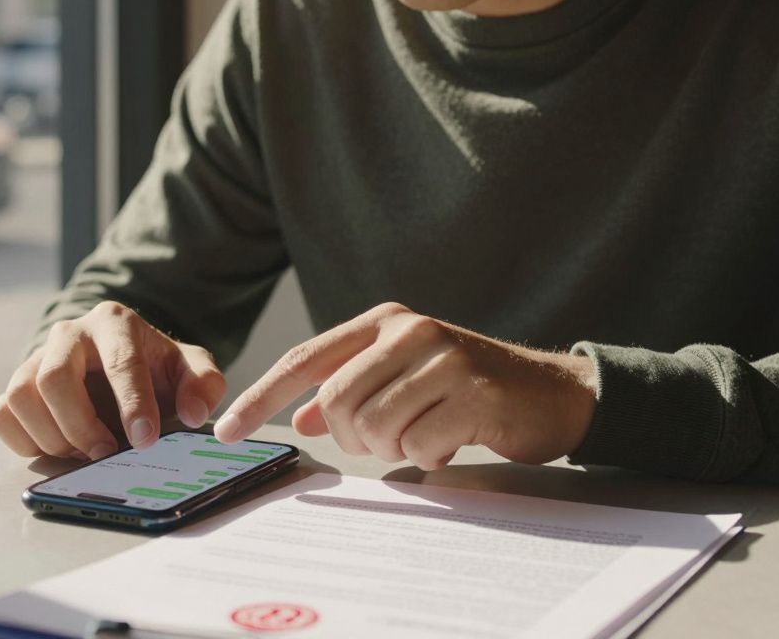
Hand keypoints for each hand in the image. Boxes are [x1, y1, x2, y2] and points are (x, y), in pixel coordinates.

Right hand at [0, 301, 227, 459]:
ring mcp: (35, 358)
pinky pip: (1, 415)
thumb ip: (203, 385)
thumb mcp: (189, 369)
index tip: (144, 440)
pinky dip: (26, 441)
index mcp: (115, 322)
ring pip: (21, 397)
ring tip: (84, 451)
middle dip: (80, 425)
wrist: (120, 363)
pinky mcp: (15, 385)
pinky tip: (59, 447)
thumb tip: (193, 413)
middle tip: (106, 452)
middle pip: (53, 378)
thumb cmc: (154, 367)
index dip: (132, 404)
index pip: (119, 361)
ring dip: (52, 437)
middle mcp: (68, 334)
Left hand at [212, 303, 597, 469]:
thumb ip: (350, 390)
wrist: (552, 392)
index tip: (226, 431)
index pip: (305, 359)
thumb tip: (304, 416)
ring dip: (394, 448)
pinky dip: (429, 456)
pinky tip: (453, 439)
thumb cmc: (467, 389)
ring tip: (427, 433)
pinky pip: (418, 446)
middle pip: (336, 403)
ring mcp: (443, 358)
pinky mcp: (473, 392)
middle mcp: (409, 331)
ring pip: (373, 428)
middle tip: (388, 439)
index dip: (261, 397)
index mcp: (383, 323)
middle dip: (352, 437)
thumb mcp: (403, 377)